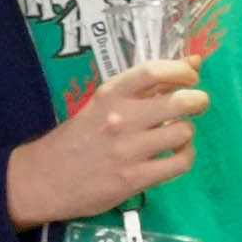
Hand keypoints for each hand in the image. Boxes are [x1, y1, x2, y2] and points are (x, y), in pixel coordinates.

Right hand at [5, 57, 205, 228]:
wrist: (43, 180)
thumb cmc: (75, 138)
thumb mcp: (101, 104)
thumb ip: (144, 87)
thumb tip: (194, 61)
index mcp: (109, 95)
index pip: (153, 72)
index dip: (182, 70)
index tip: (191, 75)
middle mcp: (120, 119)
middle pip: (180, 102)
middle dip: (198, 100)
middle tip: (197, 104)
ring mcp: (128, 150)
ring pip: (183, 132)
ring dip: (187, 131)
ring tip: (177, 134)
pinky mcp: (134, 179)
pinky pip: (179, 163)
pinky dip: (186, 156)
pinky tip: (177, 155)